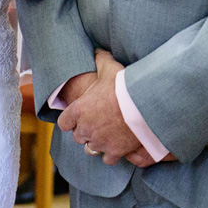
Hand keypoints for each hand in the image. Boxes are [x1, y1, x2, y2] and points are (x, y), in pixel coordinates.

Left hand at [57, 49, 142, 165]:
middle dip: (85, 130)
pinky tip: (116, 146)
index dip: (70, 119)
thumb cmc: (124, 86)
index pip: (64, 122)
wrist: (143, 106)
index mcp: (79, 110)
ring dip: (96, 142)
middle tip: (95, 122)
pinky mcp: (114, 151)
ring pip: (90, 148)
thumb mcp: (110, 68)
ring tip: (105, 134)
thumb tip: (97, 50)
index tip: (77, 116)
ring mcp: (99, 142)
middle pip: (77, 136)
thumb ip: (100, 60)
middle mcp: (85, 129)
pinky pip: (106, 158)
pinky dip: (110, 154)